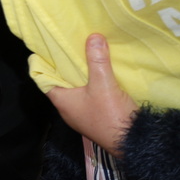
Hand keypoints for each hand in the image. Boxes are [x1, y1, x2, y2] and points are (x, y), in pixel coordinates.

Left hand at [46, 33, 138, 156]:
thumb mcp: (103, 84)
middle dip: (66, 66)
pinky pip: (90, 96)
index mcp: (62, 101)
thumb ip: (97, 61)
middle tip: (70, 46)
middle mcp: (69, 108)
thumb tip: (94, 37)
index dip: (45, 64)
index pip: (44, 79)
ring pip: (78, 89)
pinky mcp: (97, 116)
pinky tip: (102, 73)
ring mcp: (83, 114)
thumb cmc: (111, 116)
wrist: (134, 142)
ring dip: (82, 75)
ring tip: (86, 55)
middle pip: (62, 82)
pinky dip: (93, 84)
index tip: (48, 49)